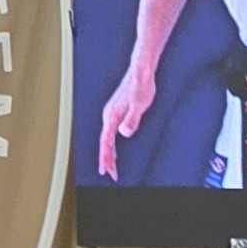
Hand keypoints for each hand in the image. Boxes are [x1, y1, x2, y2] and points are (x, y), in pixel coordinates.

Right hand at [97, 60, 159, 178]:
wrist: (141, 73)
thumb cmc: (141, 87)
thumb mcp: (139, 106)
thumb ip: (131, 121)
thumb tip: (124, 133)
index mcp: (111, 116)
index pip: (106, 142)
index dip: (106, 158)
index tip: (107, 171)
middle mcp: (109, 115)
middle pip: (105, 143)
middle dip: (106, 159)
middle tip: (109, 174)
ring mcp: (112, 114)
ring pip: (107, 139)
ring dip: (109, 153)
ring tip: (111, 167)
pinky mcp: (117, 112)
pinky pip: (111, 133)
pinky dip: (112, 144)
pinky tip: (115, 150)